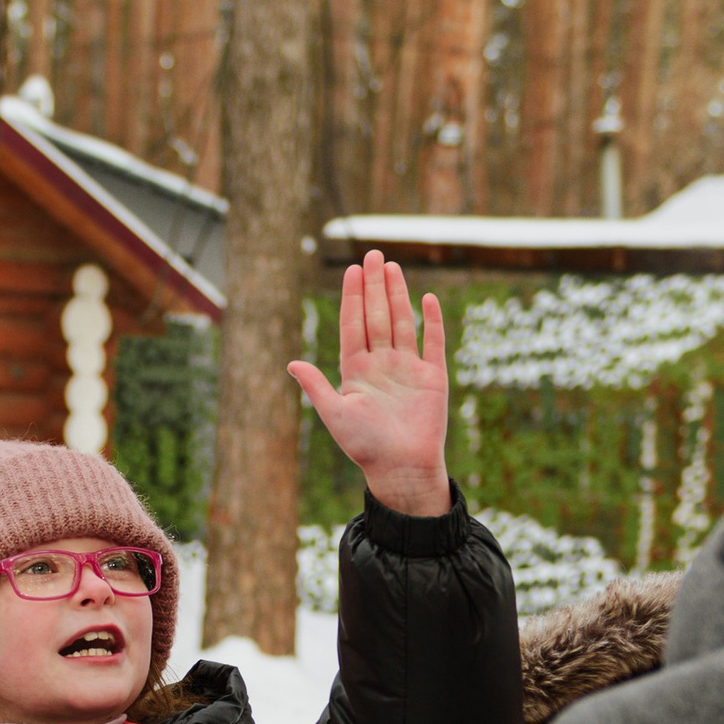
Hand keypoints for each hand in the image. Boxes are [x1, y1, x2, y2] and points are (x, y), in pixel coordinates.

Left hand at [288, 250, 452, 517]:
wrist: (401, 469)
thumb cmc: (365, 448)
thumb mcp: (334, 415)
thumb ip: (316, 386)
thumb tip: (291, 363)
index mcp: (357, 372)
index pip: (353, 326)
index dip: (352, 298)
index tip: (351, 270)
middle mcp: (382, 365)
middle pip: (376, 317)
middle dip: (374, 286)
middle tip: (373, 254)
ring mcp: (408, 369)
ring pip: (401, 323)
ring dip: (397, 295)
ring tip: (392, 267)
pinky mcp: (433, 378)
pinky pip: (432, 343)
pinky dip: (430, 322)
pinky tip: (426, 299)